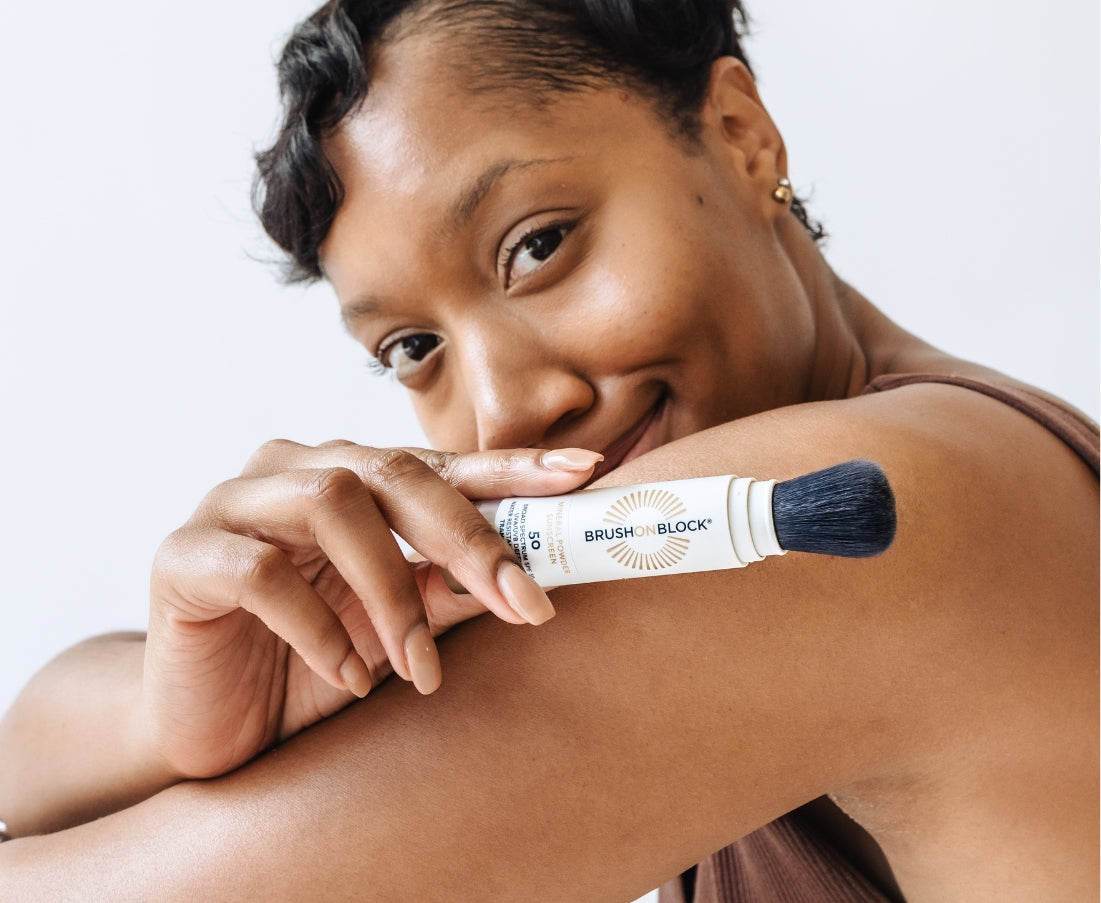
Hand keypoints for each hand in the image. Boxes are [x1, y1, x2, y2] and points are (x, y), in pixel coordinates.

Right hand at [143, 442, 600, 778]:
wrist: (209, 724)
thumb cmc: (309, 664)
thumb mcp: (396, 632)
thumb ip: (449, 595)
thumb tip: (528, 576)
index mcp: (349, 478)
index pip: (439, 464)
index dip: (512, 465)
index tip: (582, 474)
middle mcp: (293, 471)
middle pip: (393, 472)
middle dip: (469, 538)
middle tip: (524, 603)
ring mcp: (232, 503)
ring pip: (331, 504)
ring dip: (391, 591)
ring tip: (420, 669)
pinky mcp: (183, 555)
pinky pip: (261, 571)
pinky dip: (318, 626)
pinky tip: (346, 673)